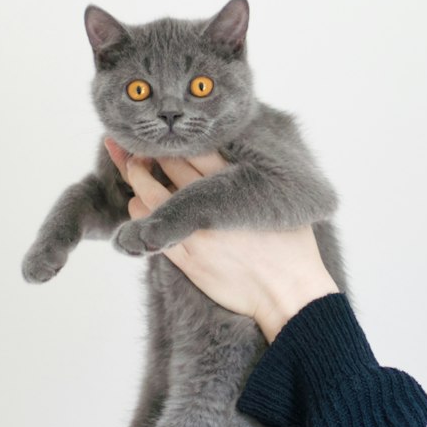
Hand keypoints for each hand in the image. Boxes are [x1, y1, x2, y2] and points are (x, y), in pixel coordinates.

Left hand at [103, 138, 338, 342]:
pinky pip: (149, 228)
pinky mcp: (186, 257)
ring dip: (137, 179)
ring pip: (149, 194)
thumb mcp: (277, 201)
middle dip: (150, 152)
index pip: (197, 148)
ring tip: (135, 170)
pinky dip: (139, 211)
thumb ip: (253, 177)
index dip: (177, 138)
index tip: (168, 132)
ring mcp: (195, 231)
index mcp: (236, 185)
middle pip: (169, 164)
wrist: (287, 293)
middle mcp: (212, 204)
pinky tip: (139, 204)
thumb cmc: (291, 248)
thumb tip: (234, 155)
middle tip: (140, 145)